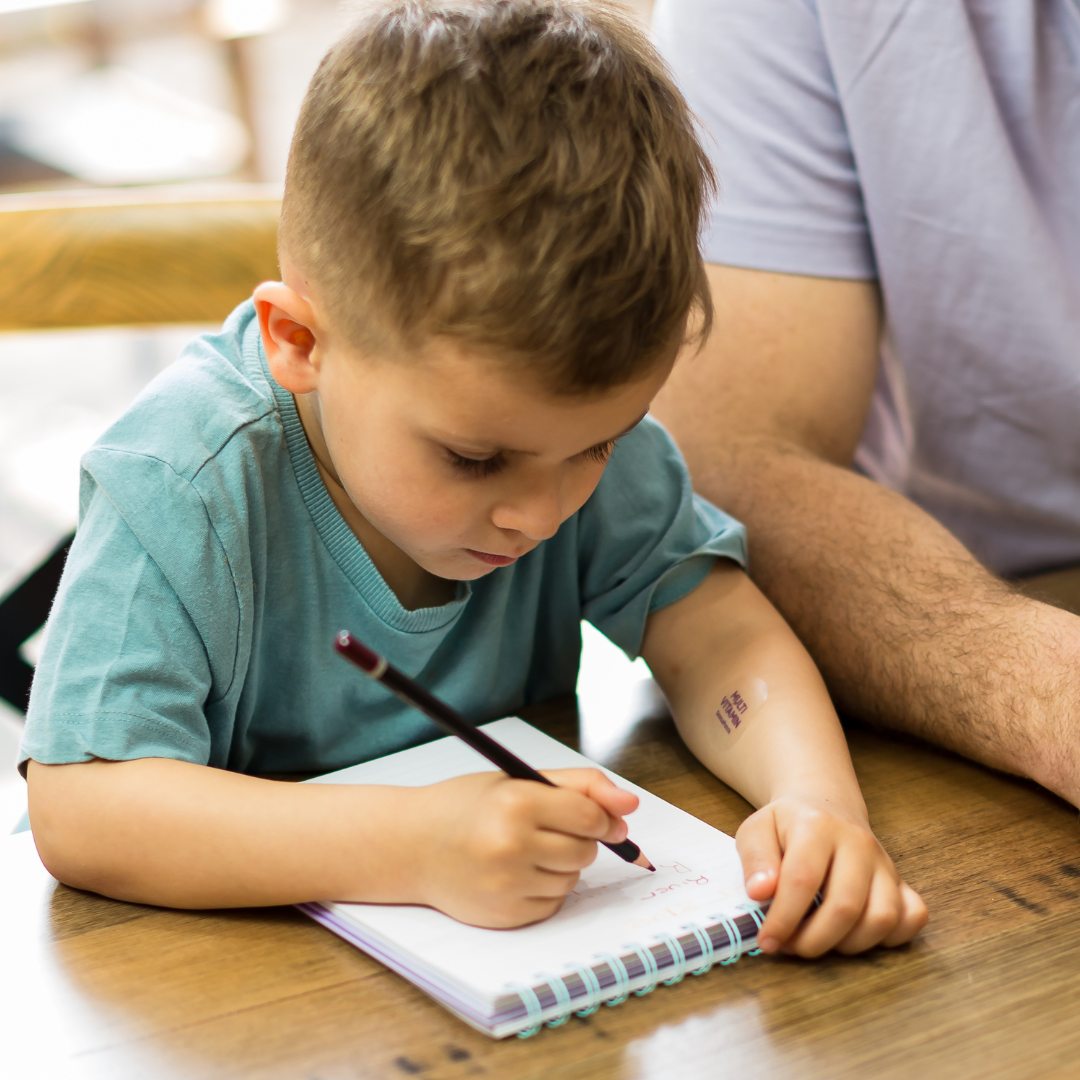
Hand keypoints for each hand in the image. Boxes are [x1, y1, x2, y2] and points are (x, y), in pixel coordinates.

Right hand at [412, 768, 638, 928]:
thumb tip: (631, 803)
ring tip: (525, 850)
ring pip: (572, 879)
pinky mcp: (504, 914)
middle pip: (585, 851)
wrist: (410, 845)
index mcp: (516, 801)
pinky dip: (545, 889)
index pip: (589, 816)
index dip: (601, 817)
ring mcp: (507, 884)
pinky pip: (553, 904)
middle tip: (546, 829)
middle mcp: (511, 844)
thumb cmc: (468, 806)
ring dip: (561, 866)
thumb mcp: (518, 780)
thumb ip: (579, 786)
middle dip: (578, 840)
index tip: (599, 818)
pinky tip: (515, 873)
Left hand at [736, 795, 927, 956]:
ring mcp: (884, 862)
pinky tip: (857, 935)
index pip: (802, 880)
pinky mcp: (901, 880)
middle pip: (846, 906)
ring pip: (883, 917)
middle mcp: (857, 842)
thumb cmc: (786, 825)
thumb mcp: (757, 830)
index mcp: (817, 826)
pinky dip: (890, 938)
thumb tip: (760, 893)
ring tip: (819, 941)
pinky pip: (913, 916)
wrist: (825, 804)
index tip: (767, 941)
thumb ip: (756, 860)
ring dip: (849, 945)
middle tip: (791, 947)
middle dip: (814, 940)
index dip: (783, 918)